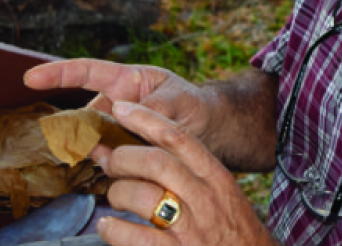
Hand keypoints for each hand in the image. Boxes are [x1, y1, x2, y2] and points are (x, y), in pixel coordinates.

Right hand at [23, 59, 213, 158]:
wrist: (207, 130)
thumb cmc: (191, 104)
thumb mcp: (177, 100)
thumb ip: (152, 108)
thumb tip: (122, 116)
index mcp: (125, 80)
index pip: (87, 72)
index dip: (58, 74)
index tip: (30, 78)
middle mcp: (114, 104)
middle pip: (84, 115)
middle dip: (83, 131)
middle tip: (103, 144)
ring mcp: (115, 129)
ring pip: (92, 141)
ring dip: (102, 152)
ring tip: (128, 156)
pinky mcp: (120, 151)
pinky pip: (105, 159)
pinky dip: (111, 166)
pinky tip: (128, 169)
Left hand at [96, 101, 278, 245]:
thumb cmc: (232, 231)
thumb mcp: (222, 195)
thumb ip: (191, 175)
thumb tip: (145, 155)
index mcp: (216, 178)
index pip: (179, 138)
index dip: (146, 120)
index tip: (121, 109)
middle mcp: (204, 199)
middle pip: (156, 161)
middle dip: (123, 157)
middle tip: (109, 162)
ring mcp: (190, 228)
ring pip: (142, 196)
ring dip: (117, 192)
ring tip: (113, 197)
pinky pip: (135, 237)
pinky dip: (114, 229)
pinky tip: (108, 226)